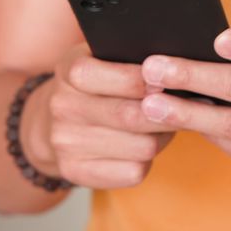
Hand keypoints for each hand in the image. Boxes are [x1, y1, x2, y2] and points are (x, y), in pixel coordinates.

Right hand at [23, 44, 174, 188]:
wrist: (45, 122)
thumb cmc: (91, 85)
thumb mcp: (99, 59)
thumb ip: (130, 58)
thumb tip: (174, 67)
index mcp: (72, 71)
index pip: (127, 79)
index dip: (156, 83)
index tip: (175, 82)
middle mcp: (64, 106)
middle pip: (134, 116)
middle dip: (168, 113)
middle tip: (185, 108)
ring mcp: (66, 141)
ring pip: (141, 147)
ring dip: (162, 138)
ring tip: (164, 126)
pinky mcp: (74, 171)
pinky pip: (132, 172)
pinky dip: (147, 161)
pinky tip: (143, 147)